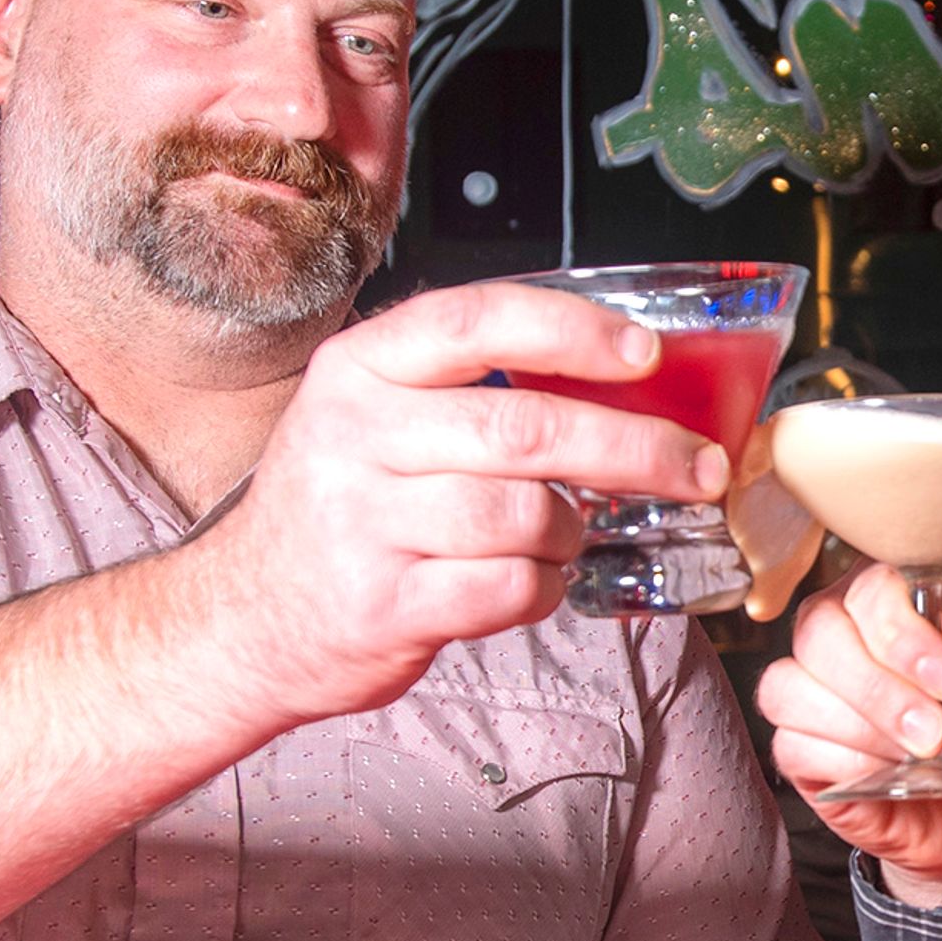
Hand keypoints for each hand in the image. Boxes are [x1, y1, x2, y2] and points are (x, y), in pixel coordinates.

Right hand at [196, 283, 725, 732]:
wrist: (242, 618)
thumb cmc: (338, 510)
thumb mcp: (370, 419)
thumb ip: (467, 390)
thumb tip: (622, 377)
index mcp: (358, 370)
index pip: (477, 322)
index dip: (573, 332)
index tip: (647, 353)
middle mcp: (353, 436)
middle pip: (525, 429)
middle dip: (634, 449)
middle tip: (699, 467)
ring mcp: (364, 524)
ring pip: (526, 515)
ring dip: (573, 531)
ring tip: (564, 536)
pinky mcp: (383, 604)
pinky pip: (507, 588)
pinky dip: (542, 588)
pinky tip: (529, 582)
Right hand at [758, 566, 941, 904]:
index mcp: (896, 598)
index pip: (871, 589)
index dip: (903, 635)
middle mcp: (841, 633)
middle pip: (819, 632)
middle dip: (880, 688)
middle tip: (937, 731)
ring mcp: (811, 689)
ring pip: (791, 688)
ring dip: (861, 726)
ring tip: (920, 755)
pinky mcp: (799, 748)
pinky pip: (794, 745)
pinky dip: (846, 762)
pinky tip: (890, 773)